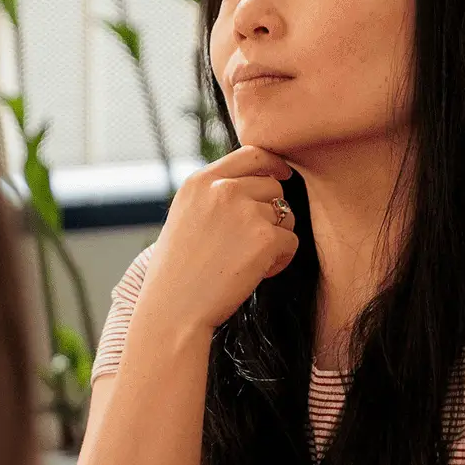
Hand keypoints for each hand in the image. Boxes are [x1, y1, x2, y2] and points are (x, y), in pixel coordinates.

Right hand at [132, 146, 299, 348]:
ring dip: (275, 239)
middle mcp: (223, 189)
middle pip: (273, 187)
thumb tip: (258, 182)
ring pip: (285, 215)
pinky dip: (281, 260)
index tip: (283, 175)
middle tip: (250, 244)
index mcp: (200, 181)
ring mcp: (245, 211)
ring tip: (248, 261)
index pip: (251, 154)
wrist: (173, 310)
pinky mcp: (265, 238)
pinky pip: (291, 242)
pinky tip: (257, 274)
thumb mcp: (186, 217)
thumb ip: (214, 195)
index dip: (273, 164)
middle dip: (271, 213)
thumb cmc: (178, 272)